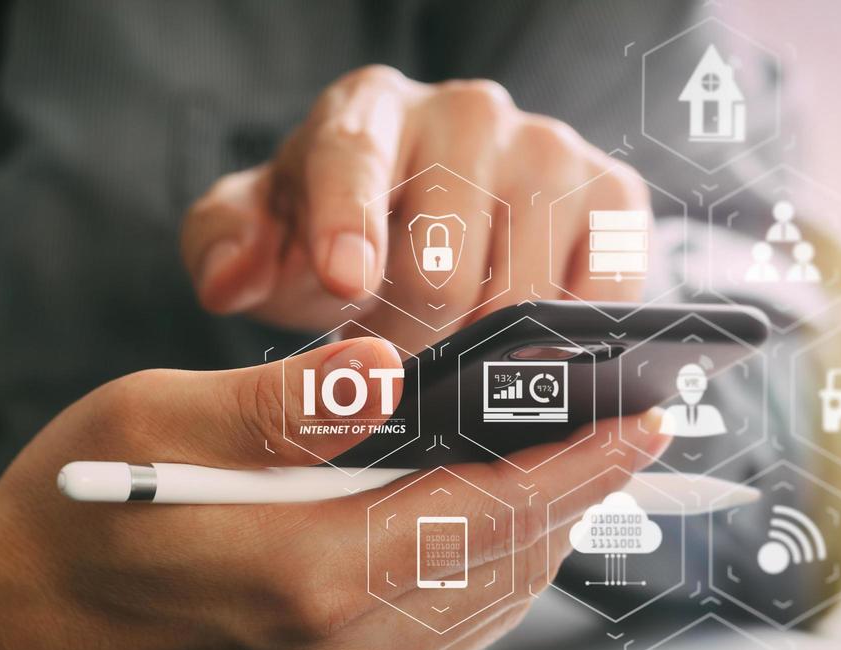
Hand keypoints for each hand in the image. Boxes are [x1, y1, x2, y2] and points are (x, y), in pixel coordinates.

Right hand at [0, 338, 669, 649]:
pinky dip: (487, 580)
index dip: (572, 464)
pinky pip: (442, 640)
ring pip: (484, 610)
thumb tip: (383, 369)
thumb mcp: (152, 426)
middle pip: (503, 566)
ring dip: (540, 538)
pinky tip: (494, 532)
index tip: (634, 421)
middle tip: (623, 436)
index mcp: (303, 574)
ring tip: (575, 474)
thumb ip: (283, 403)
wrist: (1, 641)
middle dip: (576, 495)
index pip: (484, 512)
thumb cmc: (64, 524)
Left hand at [180, 66, 648, 350]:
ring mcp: (552, 149)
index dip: (347, 224)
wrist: (426, 222)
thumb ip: (225, 248)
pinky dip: (563, 339)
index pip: (354, 157)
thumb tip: (231, 279)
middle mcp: (468, 113)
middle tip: (396, 344)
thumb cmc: (335, 233)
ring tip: (455, 336)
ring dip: (483, 347)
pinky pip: (602, 294)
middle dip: (411, 334)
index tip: (345, 284)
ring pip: (524, 294)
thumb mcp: (261, 238)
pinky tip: (525, 336)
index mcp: (368, 110)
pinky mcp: (616, 197)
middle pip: (445, 262)